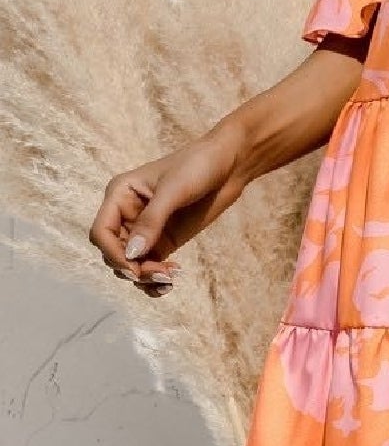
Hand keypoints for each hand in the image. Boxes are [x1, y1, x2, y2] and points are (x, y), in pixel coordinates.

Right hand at [88, 119, 247, 298]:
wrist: (230, 164)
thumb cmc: (198, 166)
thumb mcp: (173, 190)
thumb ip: (151, 221)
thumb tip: (132, 254)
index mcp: (120, 195)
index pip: (101, 232)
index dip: (113, 254)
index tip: (135, 268)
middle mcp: (126, 214)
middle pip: (114, 253)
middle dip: (132, 268)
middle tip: (161, 273)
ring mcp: (145, 230)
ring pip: (130, 264)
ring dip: (144, 276)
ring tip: (169, 277)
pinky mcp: (163, 240)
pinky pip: (148, 266)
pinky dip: (154, 279)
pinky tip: (169, 281)